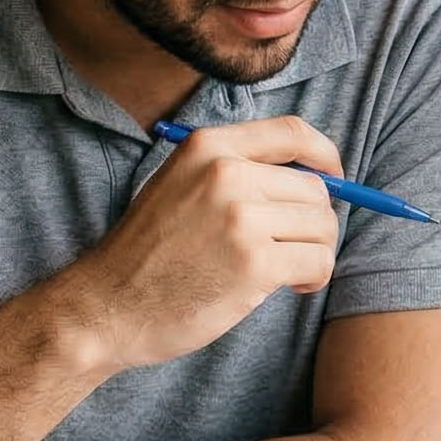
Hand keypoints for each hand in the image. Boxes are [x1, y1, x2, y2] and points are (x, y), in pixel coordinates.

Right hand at [63, 116, 341, 372]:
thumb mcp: (180, 185)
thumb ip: (236, 172)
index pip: (293, 133)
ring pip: (322, 226)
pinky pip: (318, 262)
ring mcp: (240, 217)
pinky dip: (314, 277)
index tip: (334, 178)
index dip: (325, 155)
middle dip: (315, 222)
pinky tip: (291, 287)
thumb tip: (314, 177)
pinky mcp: (254, 263)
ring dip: (315, 253)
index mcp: (208, 146)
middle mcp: (226, 173)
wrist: (106, 307)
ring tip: (287, 271)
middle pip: (315, 188)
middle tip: (293, 249)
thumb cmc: (147, 254)